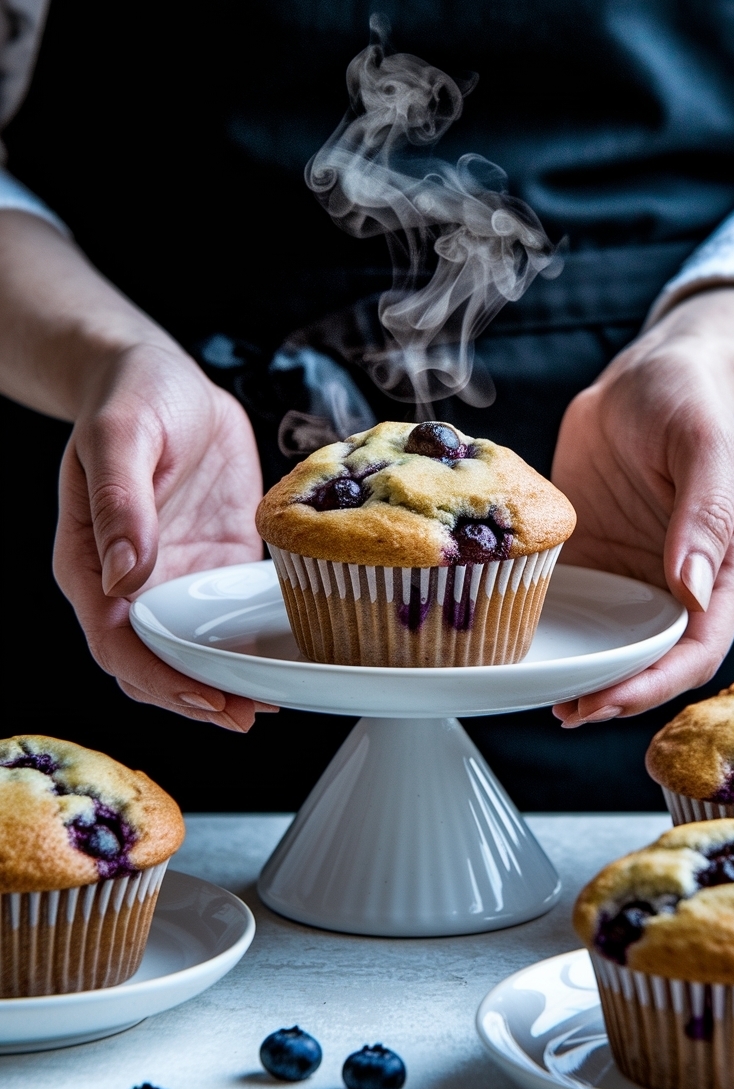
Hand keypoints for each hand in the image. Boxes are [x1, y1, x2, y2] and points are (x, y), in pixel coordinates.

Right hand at [52, 341, 274, 730]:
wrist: (163, 375)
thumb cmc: (131, 397)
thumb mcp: (123, 435)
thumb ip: (120, 501)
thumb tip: (124, 574)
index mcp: (90, 562)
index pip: (116, 643)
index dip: (157, 678)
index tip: (203, 694)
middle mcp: (131, 580)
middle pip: (155, 662)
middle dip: (197, 696)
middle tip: (248, 713)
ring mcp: (175, 575)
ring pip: (194, 650)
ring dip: (228, 679)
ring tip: (271, 700)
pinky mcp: (214, 561)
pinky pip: (231, 613)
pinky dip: (253, 641)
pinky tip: (287, 654)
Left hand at [550, 287, 733, 725]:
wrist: (641, 377)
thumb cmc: (685, 401)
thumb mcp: (704, 444)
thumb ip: (703, 512)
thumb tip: (692, 588)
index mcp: (722, 568)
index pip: (697, 646)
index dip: (655, 682)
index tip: (609, 697)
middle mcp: (678, 583)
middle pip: (653, 660)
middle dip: (614, 694)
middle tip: (565, 711)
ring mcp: (633, 575)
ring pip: (611, 644)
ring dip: (581, 674)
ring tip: (538, 694)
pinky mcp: (593, 560)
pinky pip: (575, 607)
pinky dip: (553, 632)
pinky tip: (519, 644)